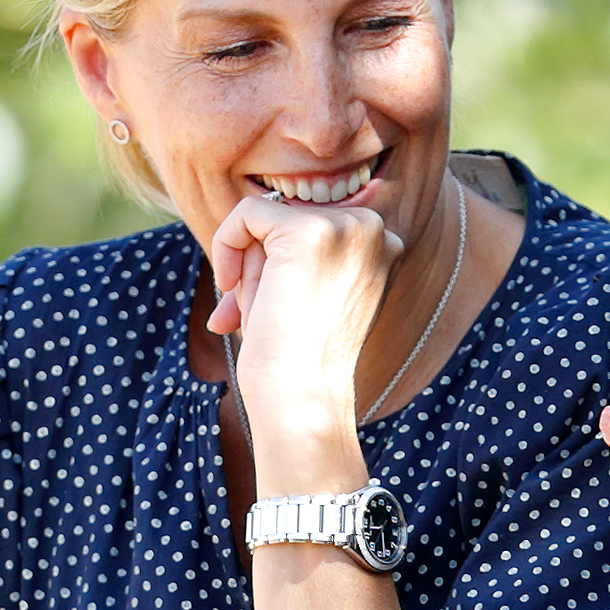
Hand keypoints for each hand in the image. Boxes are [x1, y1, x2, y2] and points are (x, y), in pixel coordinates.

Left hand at [208, 196, 403, 486]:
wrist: (303, 396)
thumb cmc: (297, 357)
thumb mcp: (303, 291)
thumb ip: (287, 250)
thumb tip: (251, 218)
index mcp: (383, 245)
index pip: (309, 223)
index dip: (275, 262)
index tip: (260, 306)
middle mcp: (374, 229)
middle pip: (287, 216)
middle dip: (258, 262)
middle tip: (247, 314)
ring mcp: (348, 226)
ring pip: (267, 216)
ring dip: (246, 263)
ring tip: (251, 311)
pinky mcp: (312, 229)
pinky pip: (247, 212)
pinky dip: (226, 246)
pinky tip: (230, 289)